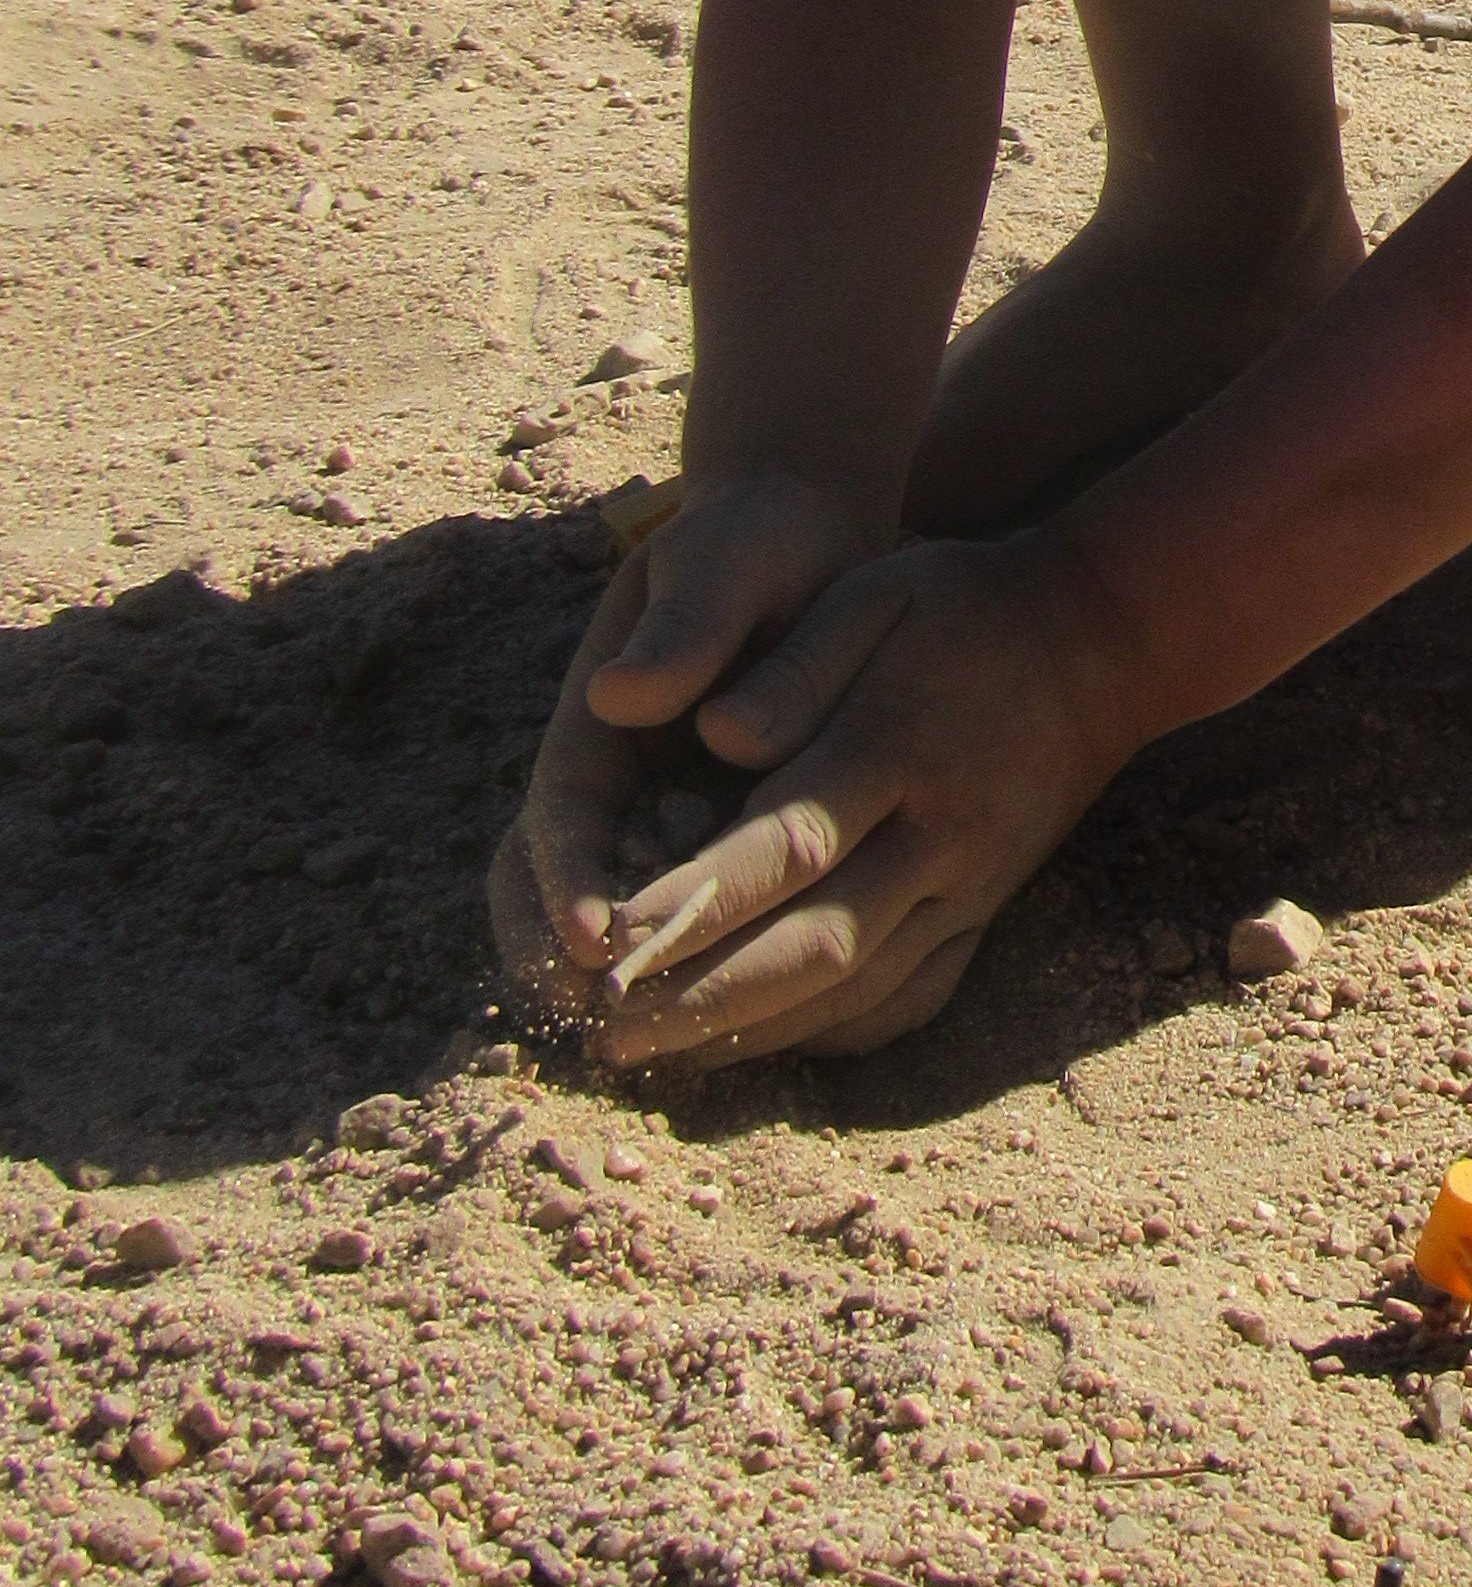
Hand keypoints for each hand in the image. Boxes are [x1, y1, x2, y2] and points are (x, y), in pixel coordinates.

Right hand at [490, 471, 870, 1024]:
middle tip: (613, 1027)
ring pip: (609, 923)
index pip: (559, 823)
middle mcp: (609, 784)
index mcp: (595, 725)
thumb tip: (622, 694)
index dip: (567, 888)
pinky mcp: (707, 838)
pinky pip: (681, 919)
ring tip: (670, 1045)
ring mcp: (653, 816)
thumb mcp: (726, 563)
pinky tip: (737, 1017)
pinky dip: (691, 968)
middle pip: (550, 895)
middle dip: (564, 967)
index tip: (596, 945)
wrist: (805, 540)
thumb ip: (684, 626)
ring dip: (625, 986)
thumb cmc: (761, 545)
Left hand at [588, 529, 1134, 1070]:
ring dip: (753, 1032)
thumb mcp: (876, 593)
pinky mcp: (985, 911)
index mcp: (896, 746)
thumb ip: (795, 667)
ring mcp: (970, 885)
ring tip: (656, 1055)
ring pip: (856, 988)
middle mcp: (938, 835)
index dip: (692, 903)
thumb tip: (709, 736)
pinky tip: (762, 1046)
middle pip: (813, 944)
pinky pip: (908, 997)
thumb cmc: (963, 607)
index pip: (781, 845)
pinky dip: (832, 1034)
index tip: (608, 942)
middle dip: (701, 999)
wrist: (1104, 642)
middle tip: (605, 1033)